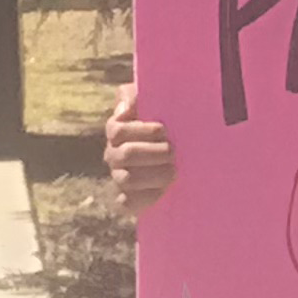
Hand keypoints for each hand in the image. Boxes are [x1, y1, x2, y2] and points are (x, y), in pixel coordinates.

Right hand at [103, 81, 176, 215]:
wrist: (184, 149)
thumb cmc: (167, 120)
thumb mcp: (153, 99)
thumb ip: (135, 94)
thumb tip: (128, 107)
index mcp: (116, 130)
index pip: (117, 131)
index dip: (143, 131)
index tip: (164, 130)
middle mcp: (113, 155)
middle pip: (125, 155)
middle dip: (153, 153)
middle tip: (173, 151)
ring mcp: (119, 177)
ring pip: (126, 180)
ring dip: (154, 175)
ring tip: (174, 171)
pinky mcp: (128, 199)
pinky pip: (126, 203)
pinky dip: (146, 197)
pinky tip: (165, 189)